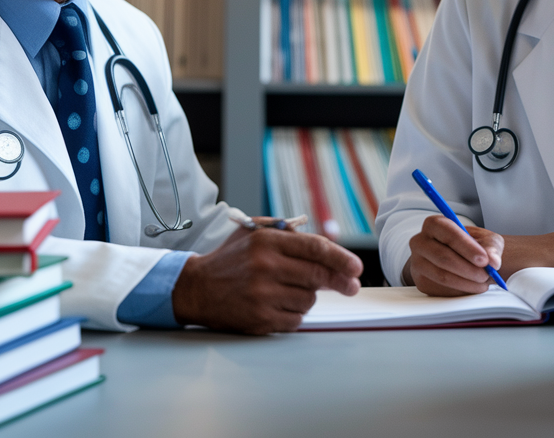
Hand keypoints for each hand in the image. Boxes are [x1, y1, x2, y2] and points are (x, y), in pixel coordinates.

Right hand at [171, 225, 362, 334]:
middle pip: (318, 275)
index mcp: (266, 242)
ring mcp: (262, 295)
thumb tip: (328, 243)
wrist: (196, 289)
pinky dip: (294, 313)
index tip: (357, 267)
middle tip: (351, 286)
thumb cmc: (230, 259)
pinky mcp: (259, 319)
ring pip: (309, 299)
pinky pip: (296, 319)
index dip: (341, 258)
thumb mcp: (253, 233)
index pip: (315, 248)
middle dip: (340, 281)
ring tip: (288, 290)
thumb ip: (287, 233)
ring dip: (307, 296)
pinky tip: (278, 305)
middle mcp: (265, 267)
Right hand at [402, 215, 503, 295]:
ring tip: (482, 283)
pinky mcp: (421, 282)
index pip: (447, 233)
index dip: (466, 247)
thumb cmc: (473, 247)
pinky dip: (460, 291)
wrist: (463, 260)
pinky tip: (472, 287)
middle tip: (486, 275)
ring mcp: (417, 263)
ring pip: (442, 276)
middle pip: (442, 257)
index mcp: (434, 225)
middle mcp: (420, 242)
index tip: (484, 260)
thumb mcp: (487, 241)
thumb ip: (492, 248)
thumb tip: (493, 261)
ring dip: (466, 282)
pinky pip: (441, 290)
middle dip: (468, 269)